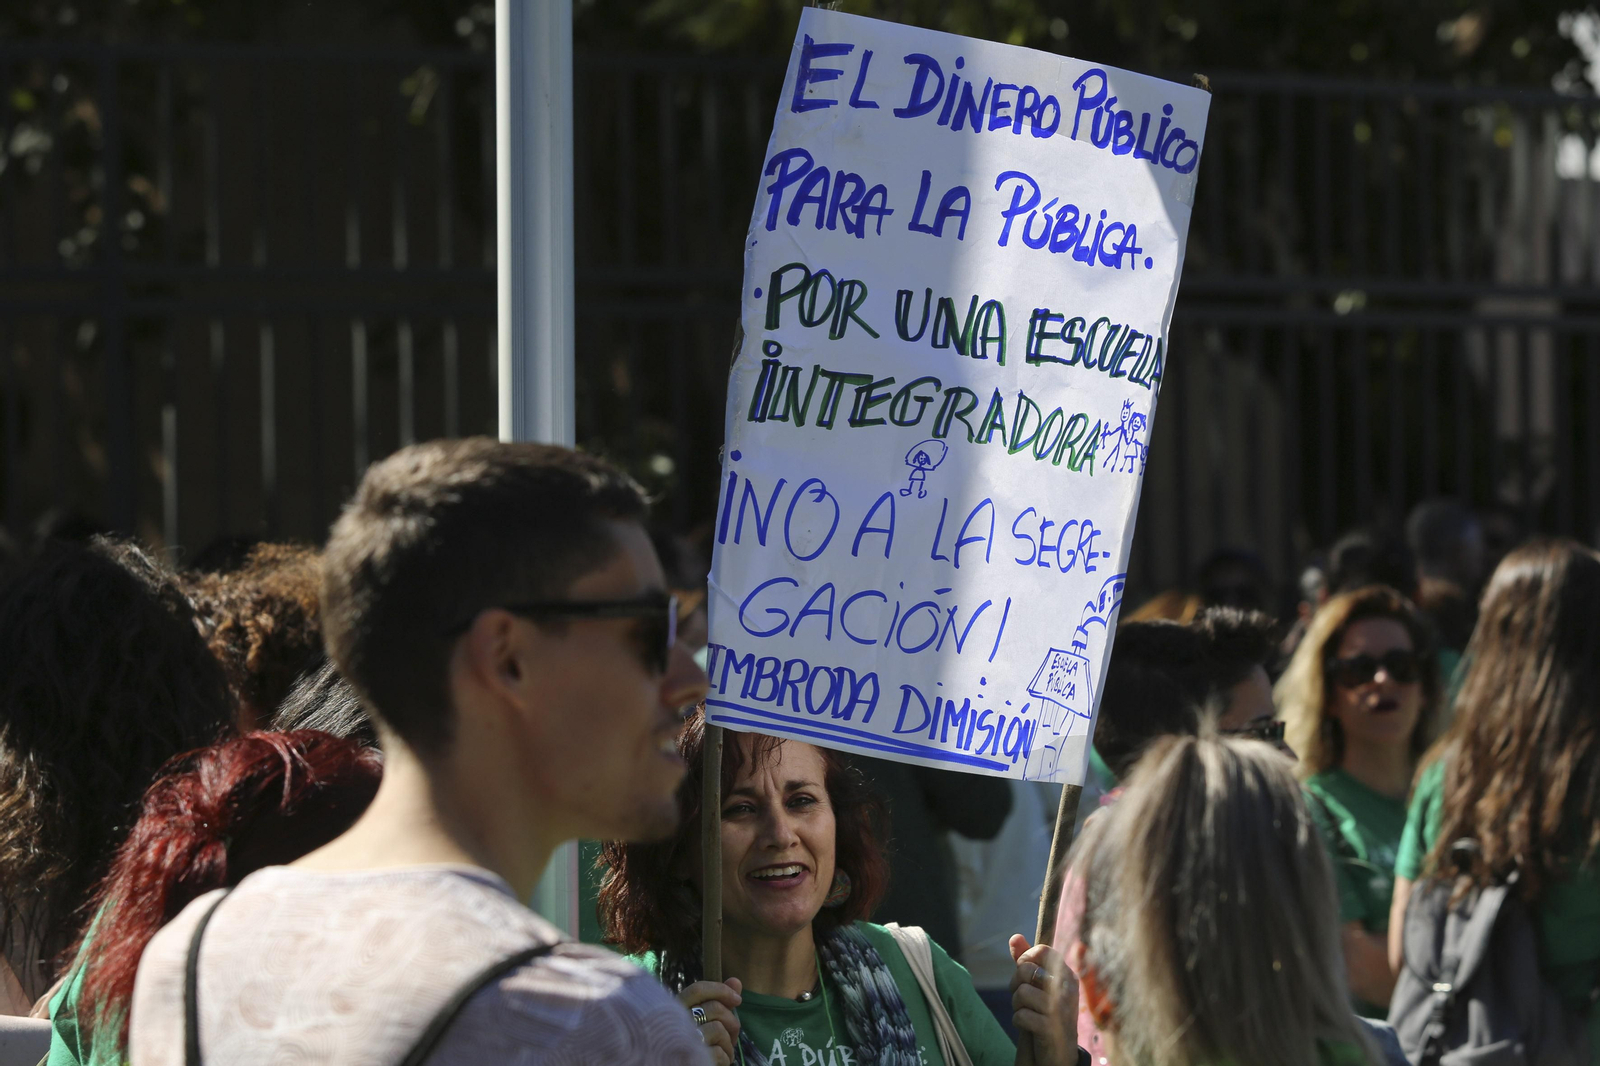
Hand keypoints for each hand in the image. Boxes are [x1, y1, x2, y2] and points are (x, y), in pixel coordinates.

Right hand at [678, 978, 742, 1065]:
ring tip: (724, 1050)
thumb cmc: (697, 1044)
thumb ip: (719, 1000)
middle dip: (731, 1021)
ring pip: (718, 1029)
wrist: (685, 1065)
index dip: (721, 990)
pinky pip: (719, 1052)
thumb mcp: (707, 1020)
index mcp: (676, 1010)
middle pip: (714, 1008)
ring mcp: (683, 1041)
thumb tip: (736, 981)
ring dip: (728, 1043)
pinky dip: (726, 1058)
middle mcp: (675, 1022)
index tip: (738, 999)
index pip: (698, 989)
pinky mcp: (692, 1059)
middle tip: (733, 1035)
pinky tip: (721, 1061)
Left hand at [1009, 934, 1078, 1065]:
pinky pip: (1021, 1015)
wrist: (1059, 1052)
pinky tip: (1027, 1025)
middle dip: (1015, 984)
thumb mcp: (1039, 985)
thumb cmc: (1047, 1013)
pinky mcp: (1051, 1028)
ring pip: (1021, 992)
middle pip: (1027, 969)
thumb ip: (1027, 961)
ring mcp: (1060, 1009)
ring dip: (1016, 1005)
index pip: (1043, 950)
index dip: (1025, 959)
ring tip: (1026, 1012)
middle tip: (1022, 997)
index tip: (1025, 974)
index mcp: (1067, 975)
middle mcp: (1067, 989)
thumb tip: (1014, 937)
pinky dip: (1018, 1020)